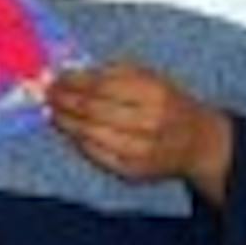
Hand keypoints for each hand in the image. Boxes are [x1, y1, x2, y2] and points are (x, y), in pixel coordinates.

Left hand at [47, 62, 232, 204]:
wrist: (197, 142)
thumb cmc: (166, 102)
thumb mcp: (149, 77)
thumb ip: (113, 72)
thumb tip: (71, 72)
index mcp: (154, 93)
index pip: (102, 86)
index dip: (74, 82)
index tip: (57, 78)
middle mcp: (150, 123)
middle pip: (93, 111)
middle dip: (64, 101)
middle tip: (48, 94)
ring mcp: (141, 151)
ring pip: (91, 135)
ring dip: (65, 122)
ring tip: (53, 112)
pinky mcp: (133, 171)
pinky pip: (97, 155)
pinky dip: (78, 141)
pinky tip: (70, 131)